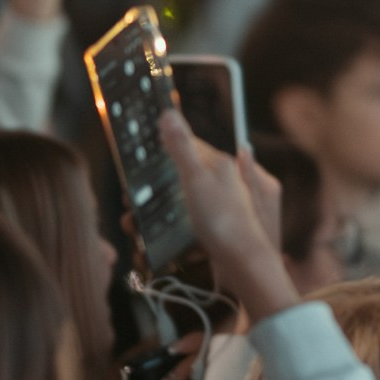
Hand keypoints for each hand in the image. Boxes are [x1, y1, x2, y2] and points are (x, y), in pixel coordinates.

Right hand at [158, 111, 296, 321]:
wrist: (245, 266)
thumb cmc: (223, 220)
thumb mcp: (197, 180)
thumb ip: (182, 148)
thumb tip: (169, 113)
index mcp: (225, 166)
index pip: (193, 148)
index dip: (166, 153)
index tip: (142, 164)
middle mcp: (229, 184)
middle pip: (188, 178)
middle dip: (160, 189)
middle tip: (134, 203)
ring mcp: (227, 209)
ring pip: (188, 204)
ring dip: (163, 214)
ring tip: (138, 224)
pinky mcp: (224, 232)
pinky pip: (194, 226)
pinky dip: (178, 231)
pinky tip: (162, 241)